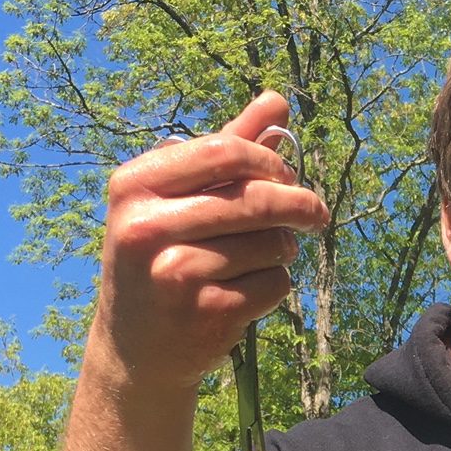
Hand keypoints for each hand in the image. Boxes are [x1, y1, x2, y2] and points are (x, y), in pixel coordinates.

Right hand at [92, 91, 329, 393]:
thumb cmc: (161, 258)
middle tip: (316, 213)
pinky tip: (249, 291)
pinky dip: (275, 284)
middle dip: (299, 203)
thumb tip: (277, 100)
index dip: (270, 160)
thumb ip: (225, 149)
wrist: (136, 350)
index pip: (223, 150)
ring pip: (271, 243)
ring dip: (283, 248)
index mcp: (134, 186)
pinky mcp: (206, 314)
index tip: (289, 174)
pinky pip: (274, 283)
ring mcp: (175, 274)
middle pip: (256, 197)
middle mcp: (146, 228)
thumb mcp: (177, 200)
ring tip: (263, 257)